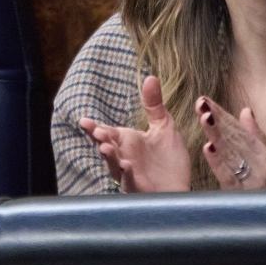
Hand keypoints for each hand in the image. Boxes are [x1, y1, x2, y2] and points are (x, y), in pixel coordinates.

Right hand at [79, 76, 192, 192]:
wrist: (181, 187)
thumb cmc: (169, 161)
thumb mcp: (164, 127)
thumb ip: (154, 105)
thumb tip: (150, 76)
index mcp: (127, 142)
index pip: (107, 132)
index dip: (94, 128)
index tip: (84, 121)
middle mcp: (123, 157)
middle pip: (106, 147)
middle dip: (100, 140)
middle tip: (98, 132)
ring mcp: (129, 174)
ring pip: (113, 166)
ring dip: (109, 157)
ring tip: (105, 148)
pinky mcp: (139, 188)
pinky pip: (129, 181)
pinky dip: (126, 174)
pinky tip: (126, 166)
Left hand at [196, 95, 265, 188]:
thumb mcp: (263, 163)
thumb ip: (255, 136)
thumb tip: (246, 110)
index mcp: (262, 155)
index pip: (239, 131)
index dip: (222, 115)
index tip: (205, 100)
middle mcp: (261, 165)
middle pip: (236, 138)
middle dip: (217, 119)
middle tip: (201, 103)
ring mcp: (254, 179)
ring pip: (232, 153)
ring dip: (218, 134)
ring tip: (204, 118)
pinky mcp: (244, 194)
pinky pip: (230, 176)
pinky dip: (219, 161)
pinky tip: (208, 148)